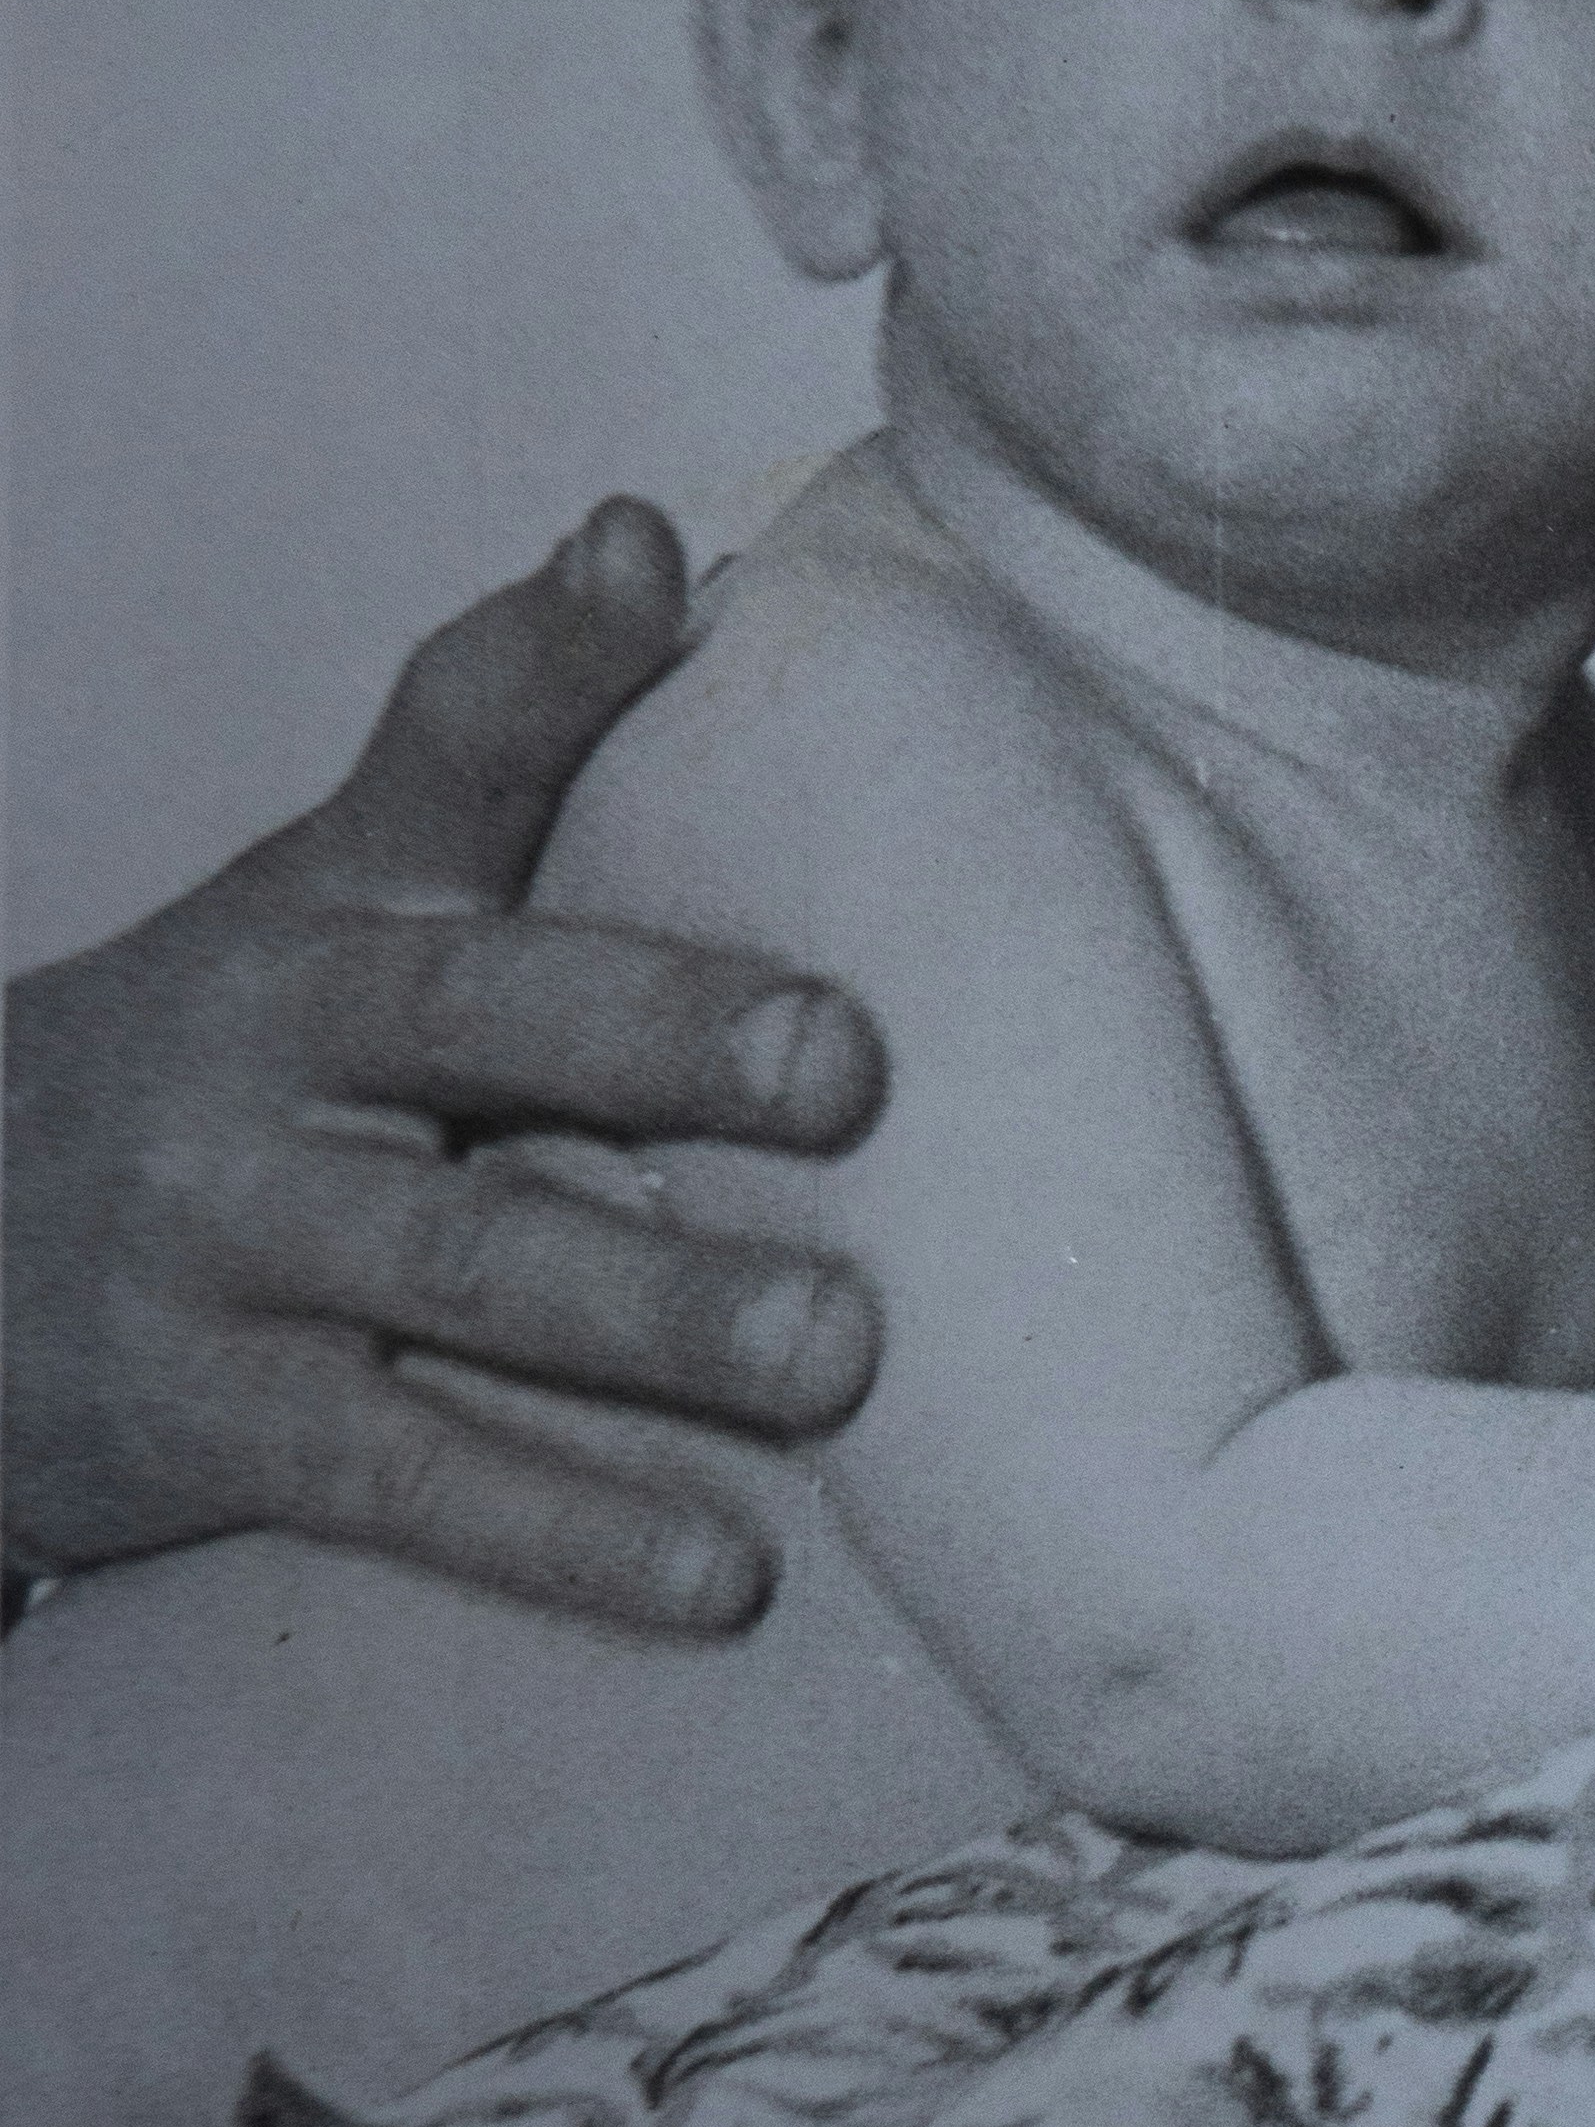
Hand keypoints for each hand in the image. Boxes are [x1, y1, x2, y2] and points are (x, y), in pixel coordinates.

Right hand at [5, 503, 887, 1627]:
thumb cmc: (244, 1072)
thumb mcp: (333, 905)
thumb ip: (496, 756)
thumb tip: (669, 552)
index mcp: (331, 903)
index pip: (438, 748)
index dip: (540, 652)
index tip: (639, 560)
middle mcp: (273, 1045)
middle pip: (477, 1019)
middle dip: (663, 1032)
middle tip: (848, 1061)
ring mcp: (231, 1234)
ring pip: (466, 1266)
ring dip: (659, 1314)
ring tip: (841, 1350)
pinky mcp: (213, 1417)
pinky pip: (406, 1474)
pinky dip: (567, 1528)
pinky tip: (723, 1574)